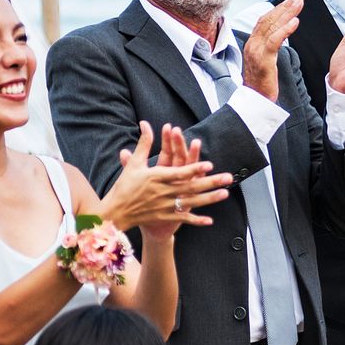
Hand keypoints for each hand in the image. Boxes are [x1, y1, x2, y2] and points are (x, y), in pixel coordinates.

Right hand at [104, 121, 231, 234]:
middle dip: (211, 182)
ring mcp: (165, 206)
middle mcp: (163, 192)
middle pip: (191, 187)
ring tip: (225, 193)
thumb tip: (146, 124)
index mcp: (156, 177)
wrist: (116, 212)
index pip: (179, 172)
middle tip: (228, 178)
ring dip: (209, 198)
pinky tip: (210, 220)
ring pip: (191, 202)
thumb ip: (144, 143)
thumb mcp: (135, 164)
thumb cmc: (125, 185)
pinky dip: (196, 220)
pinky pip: (183, 219)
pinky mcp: (165, 217)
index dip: (194, 169)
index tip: (209, 165)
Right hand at [243, 0, 303, 100]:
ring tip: (299, 4)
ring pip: (272, 27)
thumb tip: (278, 34)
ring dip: (287, 13)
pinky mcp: (263, 61)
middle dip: (285, 6)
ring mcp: (256, 52)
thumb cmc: (262, 83)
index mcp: (252, 43)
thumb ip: (269, 46)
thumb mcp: (265, 60)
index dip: (278, 9)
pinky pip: (274, 41)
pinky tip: (295, 22)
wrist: (254, 101)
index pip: (265, 20)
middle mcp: (252, 44)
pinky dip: (285, 30)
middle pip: (269, 19)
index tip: (291, 1)